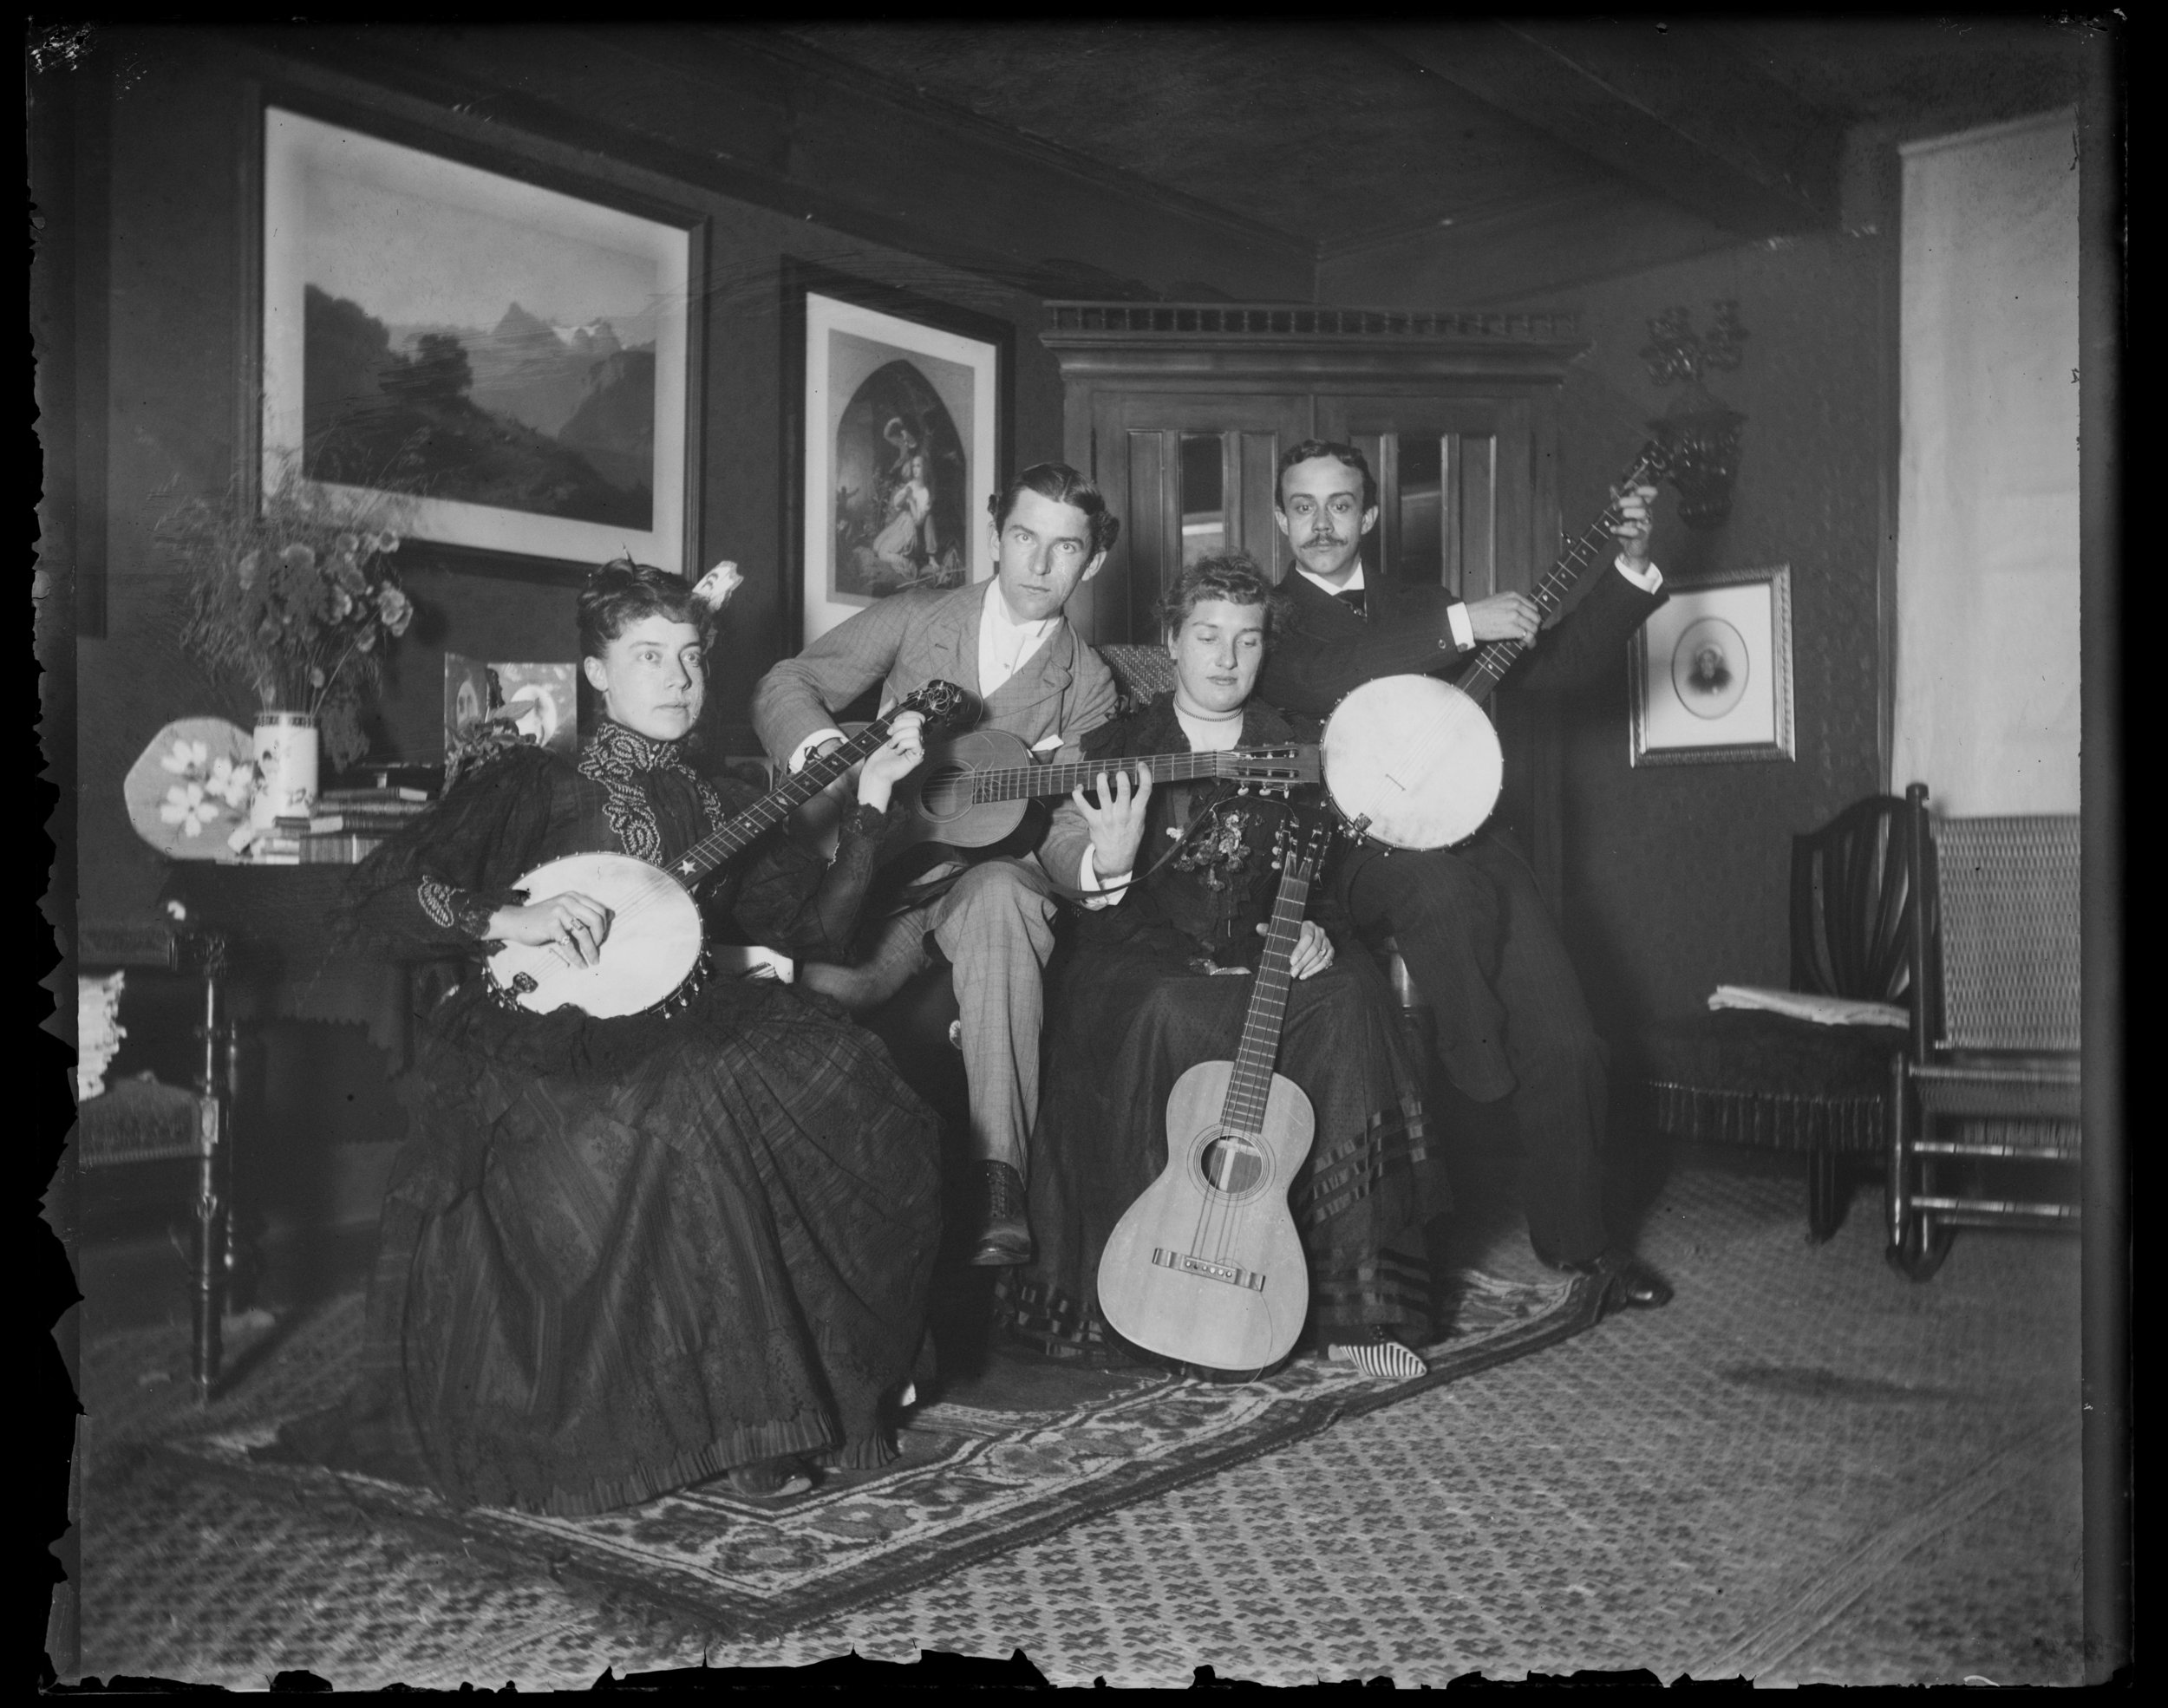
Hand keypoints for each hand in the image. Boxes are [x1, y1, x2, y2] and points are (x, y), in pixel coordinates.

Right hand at [491, 890, 612, 966]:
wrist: (516, 921)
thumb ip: (585, 912)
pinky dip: (576, 956)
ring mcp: (558, 912)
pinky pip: (568, 944)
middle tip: (598, 949)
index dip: (604, 926)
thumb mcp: (565, 910)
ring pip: (583, 933)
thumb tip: (612, 915)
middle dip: (600, 938)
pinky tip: (580, 964)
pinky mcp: (550, 925)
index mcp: (574, 897)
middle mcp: (568, 901)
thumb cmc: (543, 919)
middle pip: (596, 920)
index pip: (600, 910)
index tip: (601, 939)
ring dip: (591, 950)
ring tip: (593, 961)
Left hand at [855, 710, 925, 811]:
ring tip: (891, 745)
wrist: (874, 769)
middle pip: (917, 721)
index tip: (892, 723)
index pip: (917, 715)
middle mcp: (916, 737)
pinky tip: (897, 752)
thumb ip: (886, 712)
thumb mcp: (879, 726)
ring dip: (898, 737)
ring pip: (916, 730)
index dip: (904, 715)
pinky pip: (916, 741)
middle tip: (889, 735)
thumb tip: (894, 699)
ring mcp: (918, 747)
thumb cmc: (876, 752)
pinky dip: (903, 745)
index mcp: (909, 730)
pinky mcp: (918, 756)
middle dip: (899, 726)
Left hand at [1072, 764, 1151, 886]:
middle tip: (1119, 773)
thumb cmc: (1129, 837)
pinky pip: (1082, 803)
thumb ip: (1139, 805)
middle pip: (1124, 788)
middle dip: (1121, 775)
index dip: (1144, 773)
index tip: (1140, 765)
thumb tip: (1138, 784)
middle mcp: (1123, 814)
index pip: (1146, 789)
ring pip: (1103, 791)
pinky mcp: (1093, 821)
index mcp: (1137, 813)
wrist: (1116, 859)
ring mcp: (1107, 817)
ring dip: (1101, 778)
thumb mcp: (1140, 823)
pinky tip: (1080, 787)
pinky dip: (1078, 792)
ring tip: (1102, 775)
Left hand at [1257, 918, 1335, 979]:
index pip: (1307, 937)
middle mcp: (1320, 931)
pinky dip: (1316, 970)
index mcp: (1308, 924)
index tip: (1291, 961)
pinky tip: (1305, 975)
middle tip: (1292, 973)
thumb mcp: (1280, 933)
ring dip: (1308, 968)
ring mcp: (1326, 941)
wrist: (1302, 941)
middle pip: (1314, 948)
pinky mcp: (1330, 950)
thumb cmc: (1289, 937)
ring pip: (1320, 956)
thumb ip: (1270, 930)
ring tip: (1297, 975)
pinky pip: (1326, 961)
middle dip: (1302, 962)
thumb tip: (1258, 927)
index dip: (1299, 950)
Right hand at [1465, 591, 1541, 644]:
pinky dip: (1528, 642)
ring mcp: (1514, 616)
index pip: (1533, 608)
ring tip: (1525, 642)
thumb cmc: (1480, 613)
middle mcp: (1516, 604)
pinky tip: (1522, 644)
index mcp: (1513, 596)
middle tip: (1528, 635)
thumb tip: (1521, 617)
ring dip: (1531, 637)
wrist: (1469, 619)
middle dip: (1534, 628)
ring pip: (1533, 628)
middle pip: (1536, 618)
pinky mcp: (1512, 628)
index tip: (1529, 625)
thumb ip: (1511, 605)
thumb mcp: (1498, 601)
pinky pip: (1527, 636)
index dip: (1533, 618)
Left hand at [1610, 481, 1657, 570]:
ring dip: (1626, 514)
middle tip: (1615, 507)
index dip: (1643, 489)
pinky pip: (1634, 531)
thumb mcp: (1621, 514)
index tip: (1630, 491)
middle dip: (1625, 501)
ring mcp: (1646, 524)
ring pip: (1641, 513)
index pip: (1651, 493)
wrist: (1631, 548)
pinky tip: (1613, 529)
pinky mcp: (1642, 536)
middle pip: (1641, 501)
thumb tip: (1613, 487)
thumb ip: (1617, 500)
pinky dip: (1621, 529)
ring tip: (1618, 519)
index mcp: (1643, 506)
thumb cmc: (1627, 529)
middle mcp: (1647, 513)